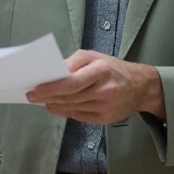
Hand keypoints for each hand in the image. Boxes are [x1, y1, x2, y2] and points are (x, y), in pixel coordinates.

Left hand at [26, 50, 164, 124]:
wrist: (140, 86)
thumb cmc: (113, 68)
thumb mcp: (95, 55)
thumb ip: (74, 61)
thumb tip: (55, 72)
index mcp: (102, 70)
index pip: (72, 82)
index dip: (52, 87)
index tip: (37, 88)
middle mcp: (105, 89)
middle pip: (70, 96)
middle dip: (48, 96)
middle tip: (32, 96)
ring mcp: (106, 106)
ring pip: (73, 107)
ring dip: (55, 105)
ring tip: (43, 100)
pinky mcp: (106, 118)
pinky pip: (80, 116)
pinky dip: (66, 112)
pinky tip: (57, 107)